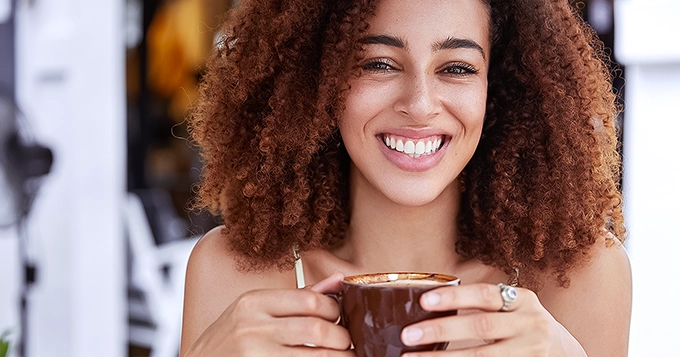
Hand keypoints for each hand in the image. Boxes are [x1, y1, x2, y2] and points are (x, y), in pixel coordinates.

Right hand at [183, 273, 352, 356]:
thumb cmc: (228, 340)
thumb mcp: (254, 311)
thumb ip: (297, 297)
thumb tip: (338, 280)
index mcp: (253, 302)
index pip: (310, 300)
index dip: (334, 310)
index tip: (340, 317)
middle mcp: (252, 328)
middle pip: (316, 329)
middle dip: (341, 337)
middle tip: (347, 341)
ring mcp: (255, 355)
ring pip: (316, 356)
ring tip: (346, 356)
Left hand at [399, 283, 586, 356]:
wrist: (566, 353)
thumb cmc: (525, 325)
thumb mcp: (514, 308)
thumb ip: (484, 304)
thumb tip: (429, 303)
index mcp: (523, 301)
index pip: (484, 295)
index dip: (455, 297)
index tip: (424, 301)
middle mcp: (531, 324)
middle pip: (481, 326)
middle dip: (442, 330)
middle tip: (409, 334)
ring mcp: (531, 351)